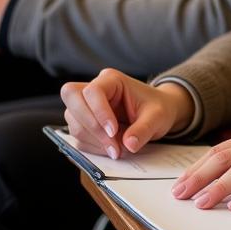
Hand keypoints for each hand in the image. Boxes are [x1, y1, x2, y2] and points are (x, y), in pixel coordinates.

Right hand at [60, 68, 194, 159]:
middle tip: (113, 145)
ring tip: (118, 149)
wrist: (157, 115)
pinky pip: (78, 138)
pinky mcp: (84, 124)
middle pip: (73, 100)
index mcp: (112, 80)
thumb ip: (144, 129)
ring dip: (94, 140)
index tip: (113, 131)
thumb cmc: (158, 109)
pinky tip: (112, 149)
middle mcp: (94, 90)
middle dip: (91, 126)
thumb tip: (129, 144)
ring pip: (74, 123)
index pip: (92, 91)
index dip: (99, 112)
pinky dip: (93, 147)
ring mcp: (85, 107)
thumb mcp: (157, 117)